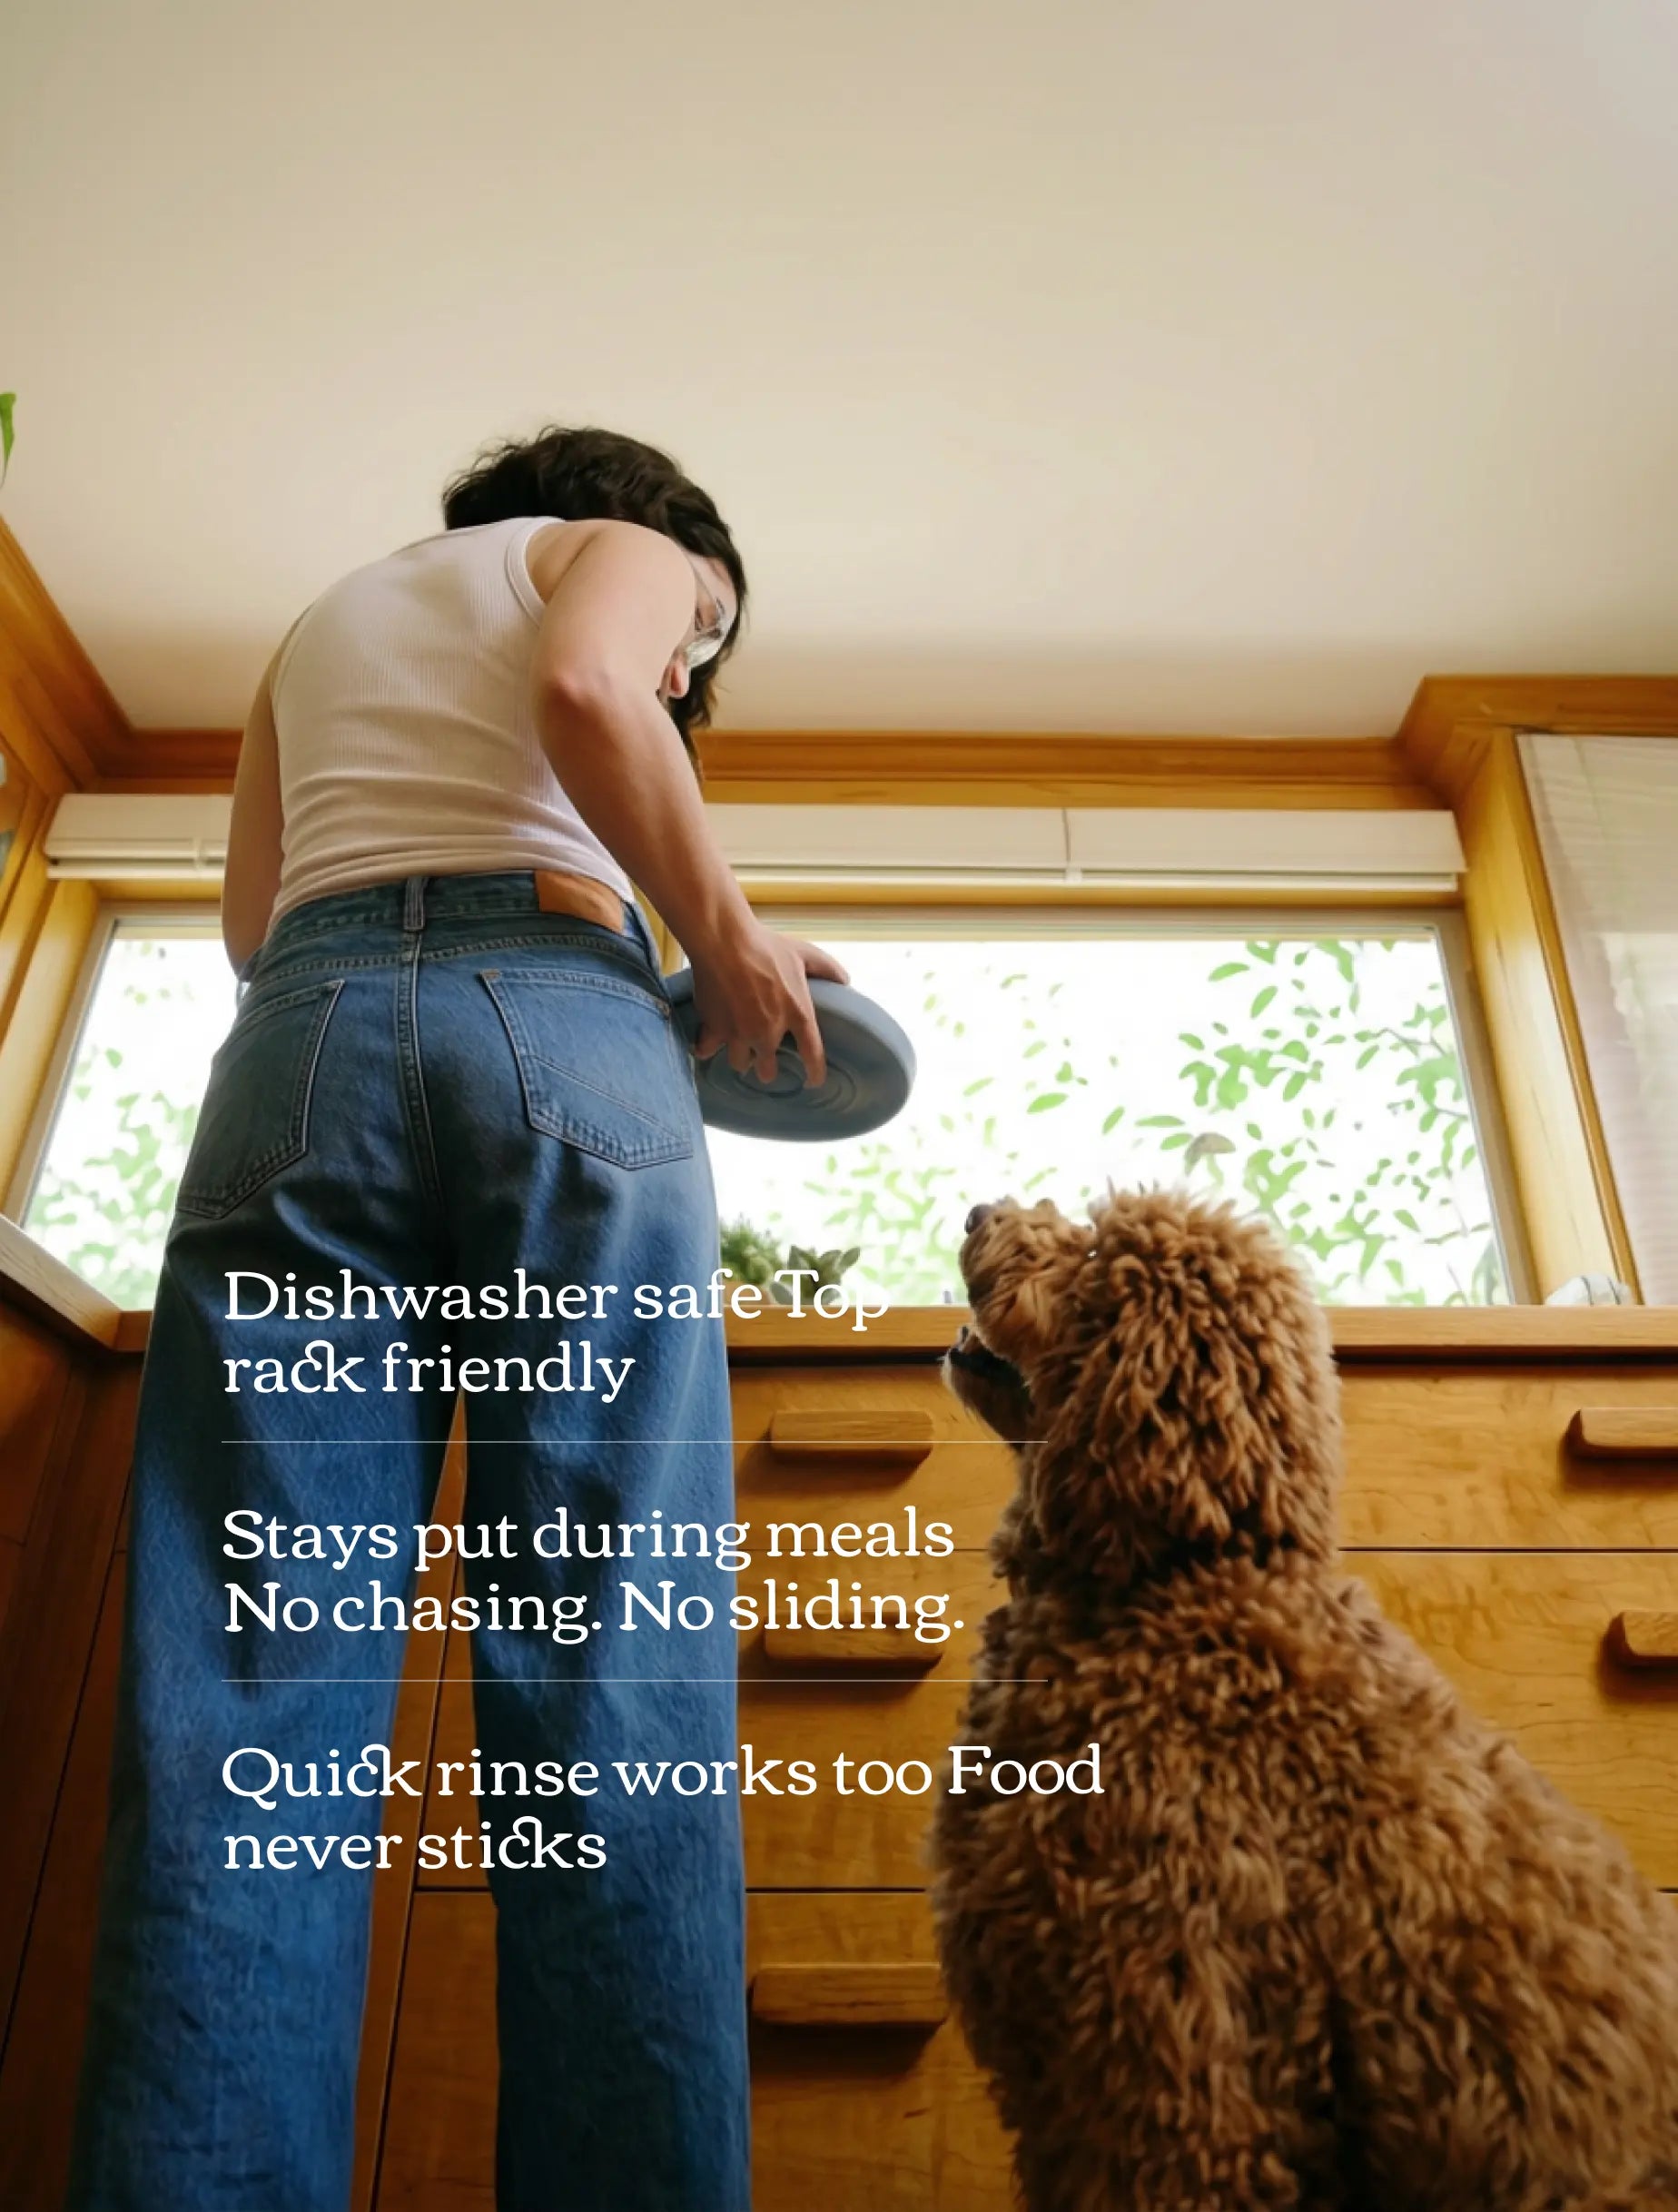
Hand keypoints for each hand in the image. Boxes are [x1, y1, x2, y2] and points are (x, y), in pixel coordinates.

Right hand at [687, 926, 849, 1085]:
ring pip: (740, 1064)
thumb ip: (827, 968)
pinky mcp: (714, 1028)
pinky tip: (708, 1043)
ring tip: (739, 1045)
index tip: (812, 1081)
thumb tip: (845, 981)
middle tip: (764, 1055)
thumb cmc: (765, 946)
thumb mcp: (803, 953)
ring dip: (741, 1056)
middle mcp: (769, 1032)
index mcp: (797, 1014)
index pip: (813, 1055)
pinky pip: (707, 1050)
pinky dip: (707, 1048)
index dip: (815, 1073)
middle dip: (767, 1067)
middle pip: (768, 1070)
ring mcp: (740, 1033)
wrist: (723, 941)